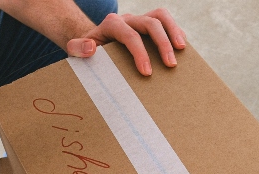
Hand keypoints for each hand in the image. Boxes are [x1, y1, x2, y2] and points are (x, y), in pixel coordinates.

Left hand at [66, 8, 186, 75]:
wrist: (92, 43)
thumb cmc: (86, 51)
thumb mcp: (75, 50)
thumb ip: (77, 48)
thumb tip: (91, 48)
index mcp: (111, 24)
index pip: (130, 35)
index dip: (140, 53)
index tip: (147, 73)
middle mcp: (128, 19)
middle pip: (150, 22)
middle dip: (162, 43)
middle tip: (170, 65)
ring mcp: (140, 21)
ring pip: (161, 16)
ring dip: (174, 31)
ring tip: (182, 50)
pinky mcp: (149, 27)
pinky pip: (166, 23)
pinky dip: (176, 33)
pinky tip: (181, 50)